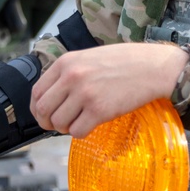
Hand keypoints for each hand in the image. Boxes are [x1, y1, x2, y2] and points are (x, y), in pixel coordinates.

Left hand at [29, 42, 187, 137]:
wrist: (152, 67)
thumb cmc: (124, 61)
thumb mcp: (88, 58)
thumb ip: (68, 73)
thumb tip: (52, 97)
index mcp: (66, 62)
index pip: (37, 92)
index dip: (38, 109)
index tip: (45, 115)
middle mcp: (72, 77)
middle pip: (43, 110)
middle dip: (48, 122)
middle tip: (60, 124)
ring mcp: (85, 94)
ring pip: (58, 123)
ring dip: (66, 128)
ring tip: (80, 121)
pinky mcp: (99, 110)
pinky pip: (77, 132)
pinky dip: (81, 133)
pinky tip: (91, 124)